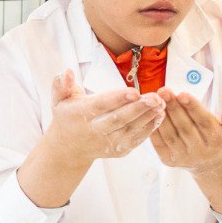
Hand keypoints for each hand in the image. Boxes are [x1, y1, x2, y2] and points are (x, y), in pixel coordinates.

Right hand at [45, 70, 164, 165]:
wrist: (69, 148)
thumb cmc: (67, 117)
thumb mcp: (58, 100)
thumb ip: (61, 85)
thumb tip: (67, 71)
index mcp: (80, 116)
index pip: (101, 106)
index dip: (117, 99)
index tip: (134, 91)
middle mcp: (94, 132)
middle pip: (118, 120)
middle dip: (138, 109)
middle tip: (155, 98)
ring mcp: (107, 143)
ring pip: (130, 131)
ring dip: (147, 118)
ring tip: (162, 104)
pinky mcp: (118, 151)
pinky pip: (136, 140)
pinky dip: (149, 129)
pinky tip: (160, 116)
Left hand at [150, 89, 221, 175]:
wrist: (215, 167)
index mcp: (218, 142)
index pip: (204, 122)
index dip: (193, 108)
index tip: (182, 93)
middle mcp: (200, 152)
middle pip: (185, 127)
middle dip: (173, 107)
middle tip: (164, 90)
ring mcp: (183, 157)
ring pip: (170, 134)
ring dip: (162, 116)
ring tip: (156, 98)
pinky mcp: (169, 160)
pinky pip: (159, 142)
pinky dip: (154, 127)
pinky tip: (151, 112)